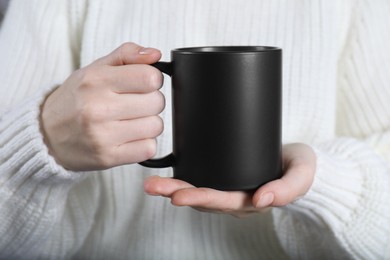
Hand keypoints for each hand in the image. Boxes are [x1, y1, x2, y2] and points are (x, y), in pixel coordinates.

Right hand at [41, 43, 164, 170]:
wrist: (46, 134)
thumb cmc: (76, 99)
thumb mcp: (95, 69)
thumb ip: (127, 55)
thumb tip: (155, 54)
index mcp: (96, 80)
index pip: (150, 78)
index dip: (153, 80)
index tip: (144, 84)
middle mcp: (98, 108)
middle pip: (157, 102)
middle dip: (152, 101)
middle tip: (135, 104)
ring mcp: (103, 135)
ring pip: (156, 126)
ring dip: (149, 124)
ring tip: (131, 121)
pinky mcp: (108, 157)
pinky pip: (149, 149)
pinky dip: (144, 143)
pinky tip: (129, 137)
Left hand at [144, 143, 315, 217]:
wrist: (296, 161)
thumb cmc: (299, 167)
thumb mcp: (302, 175)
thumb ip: (288, 188)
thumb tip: (263, 200)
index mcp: (252, 201)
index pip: (222, 202)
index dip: (200, 198)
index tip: (178, 196)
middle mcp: (236, 199)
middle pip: (203, 199)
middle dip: (176, 193)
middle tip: (153, 187)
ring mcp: (228, 189)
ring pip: (197, 191)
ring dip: (173, 188)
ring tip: (151, 184)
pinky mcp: (223, 176)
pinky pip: (200, 180)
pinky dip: (181, 179)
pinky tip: (165, 174)